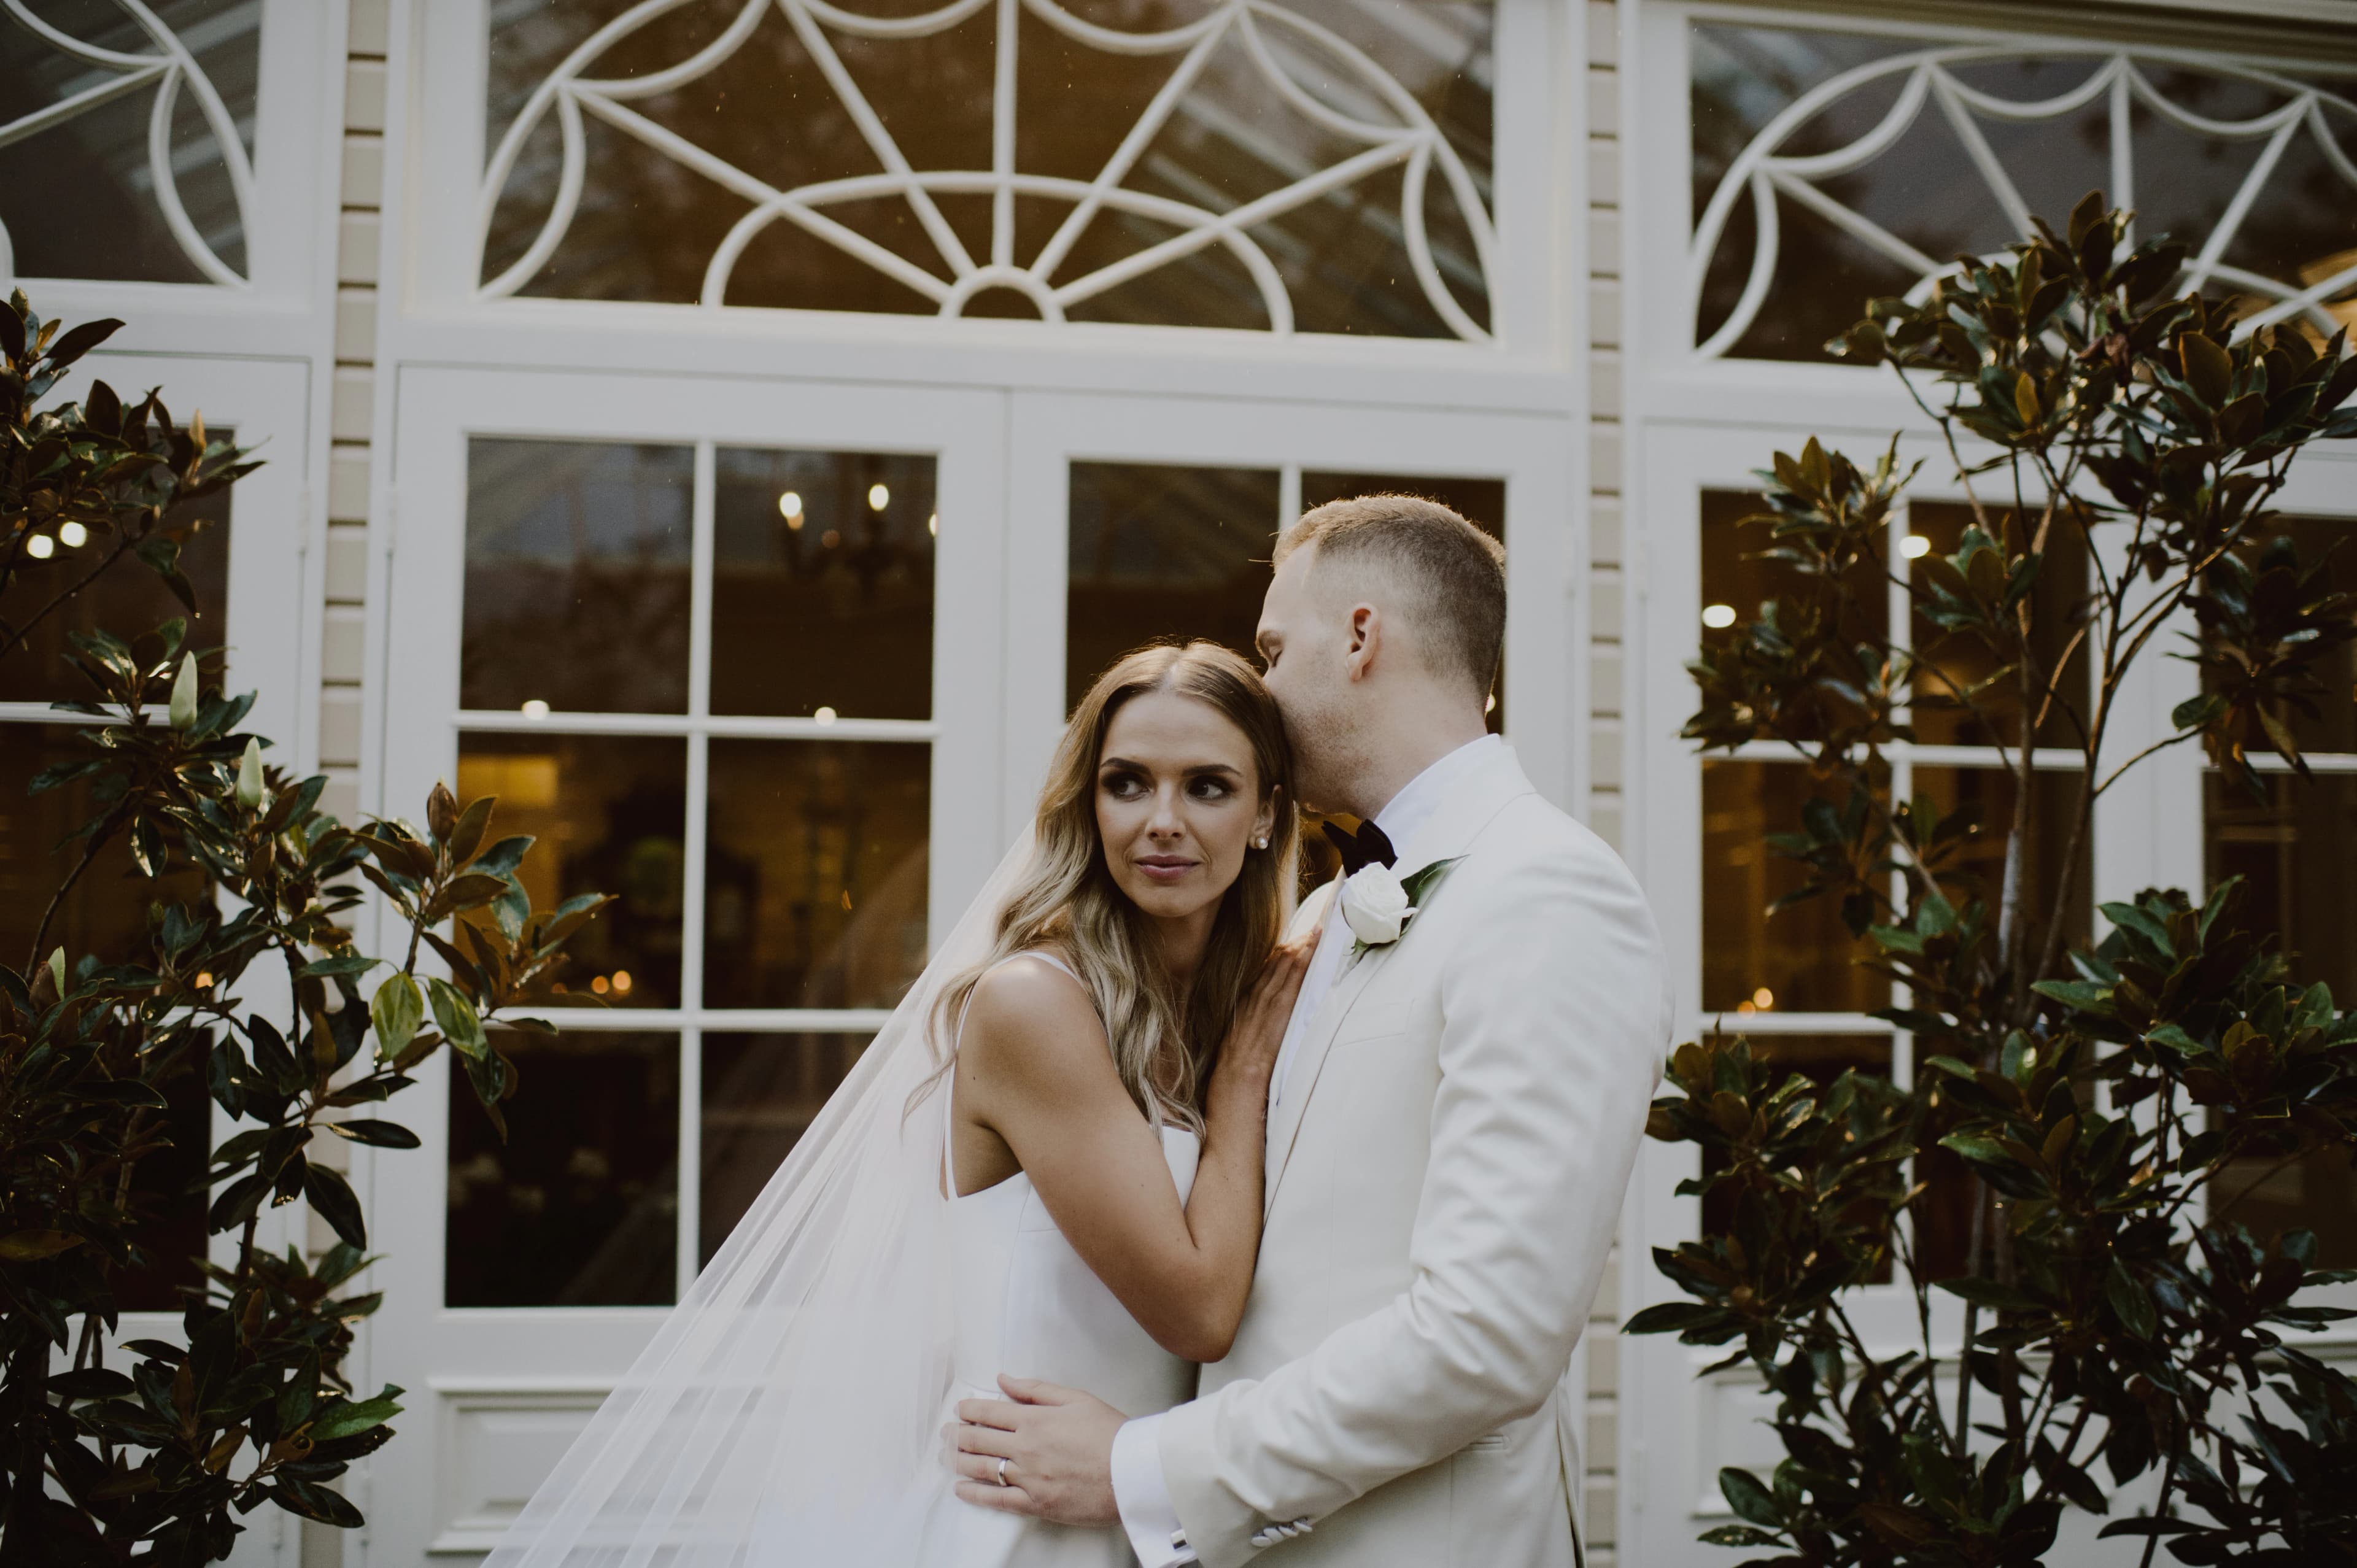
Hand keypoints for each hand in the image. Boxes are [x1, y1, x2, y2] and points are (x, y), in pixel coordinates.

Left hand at [947, 1375, 1125, 1526]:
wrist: (1132, 1473)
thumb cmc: (1110, 1432)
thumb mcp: (1076, 1399)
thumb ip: (1036, 1389)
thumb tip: (1003, 1379)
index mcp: (1034, 1420)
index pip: (990, 1412)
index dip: (970, 1410)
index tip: (960, 1409)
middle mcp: (1025, 1449)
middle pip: (978, 1440)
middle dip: (957, 1435)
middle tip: (945, 1432)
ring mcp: (1028, 1478)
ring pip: (981, 1469)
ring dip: (958, 1460)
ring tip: (946, 1456)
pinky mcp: (1035, 1504)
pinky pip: (996, 1500)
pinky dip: (974, 1494)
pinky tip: (961, 1489)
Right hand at [1211, 936, 1313, 1093]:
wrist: (1236, 1075)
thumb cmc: (1239, 1062)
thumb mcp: (1242, 1033)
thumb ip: (1254, 1020)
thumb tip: (1266, 1017)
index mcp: (1247, 998)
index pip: (1267, 966)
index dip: (1283, 951)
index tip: (1296, 940)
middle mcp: (1257, 993)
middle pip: (1278, 959)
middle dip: (1297, 942)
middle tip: (1314, 928)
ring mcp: (1268, 998)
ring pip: (1286, 962)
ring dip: (1303, 944)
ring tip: (1318, 931)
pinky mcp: (1279, 1007)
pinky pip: (1293, 976)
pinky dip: (1303, 958)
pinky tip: (1313, 946)